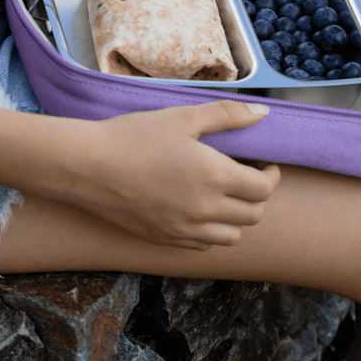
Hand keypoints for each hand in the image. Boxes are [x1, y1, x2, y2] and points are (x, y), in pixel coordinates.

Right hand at [65, 101, 279, 248]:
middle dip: (258, 196)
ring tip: (226, 194)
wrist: (88, 167)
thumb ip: (226, 115)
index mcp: (214, 177)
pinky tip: (200, 209)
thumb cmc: (134, 136)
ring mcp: (183, 230)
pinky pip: (202, 246)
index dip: (271, 177)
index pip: (263, 190)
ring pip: (230, 237)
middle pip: (252, 216)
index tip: (265, 163)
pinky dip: (212, 231)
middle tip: (249, 176)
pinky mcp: (164, 240)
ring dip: (238, 218)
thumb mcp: (183, 117)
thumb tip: (262, 114)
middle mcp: (204, 210)